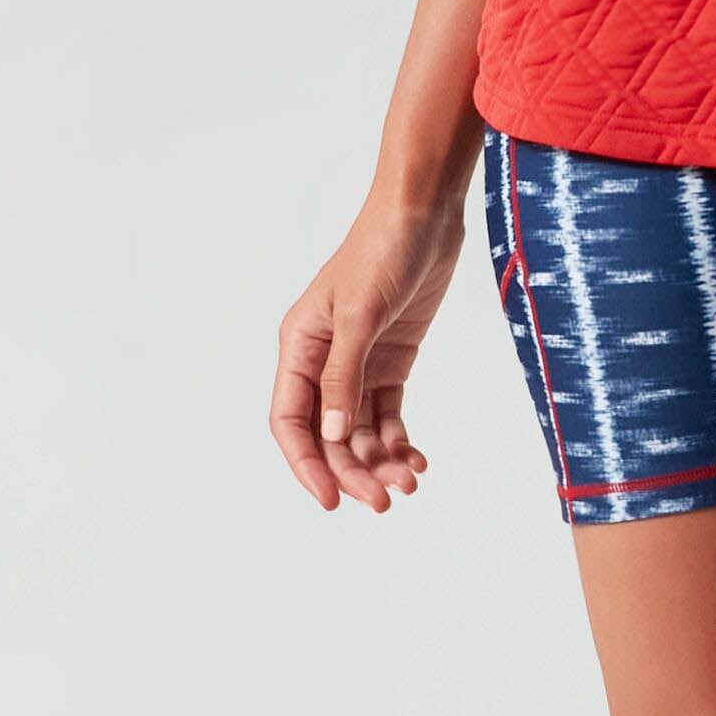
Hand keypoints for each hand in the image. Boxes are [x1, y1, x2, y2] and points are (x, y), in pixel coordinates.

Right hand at [270, 183, 471, 512]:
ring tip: (411, 483)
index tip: (332, 500)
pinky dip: (400, 439)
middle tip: (387, 502)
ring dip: (381, 461)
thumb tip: (336, 436)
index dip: (307, 463)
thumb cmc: (382, 250)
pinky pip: (388, 414)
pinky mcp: (391, 360)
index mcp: (299, 347)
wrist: (425, 213)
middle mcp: (323, 361)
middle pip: (330, 434)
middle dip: (354, 471)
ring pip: (361, 430)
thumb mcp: (361, 314)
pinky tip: (419, 459)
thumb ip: (346, 376)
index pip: (291, 421)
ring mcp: (358, 362)